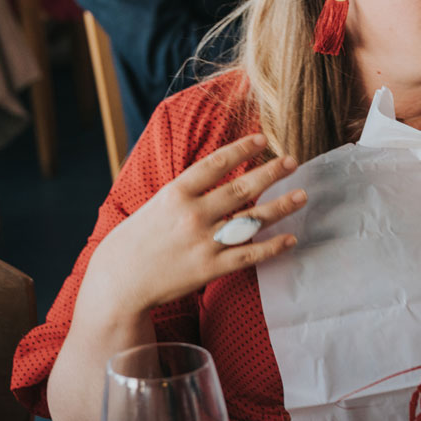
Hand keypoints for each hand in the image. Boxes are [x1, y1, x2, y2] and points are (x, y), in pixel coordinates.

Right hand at [86, 134, 306, 314]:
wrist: (118, 281)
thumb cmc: (133, 241)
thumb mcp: (153, 205)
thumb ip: (183, 192)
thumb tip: (211, 176)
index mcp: (175, 194)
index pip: (216, 163)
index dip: (242, 149)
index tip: (262, 139)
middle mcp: (192, 215)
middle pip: (241, 188)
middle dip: (270, 173)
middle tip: (292, 161)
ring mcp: (204, 242)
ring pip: (252, 220)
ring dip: (281, 206)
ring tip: (302, 195)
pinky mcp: (211, 269)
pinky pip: (249, 255)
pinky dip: (272, 247)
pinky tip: (290, 239)